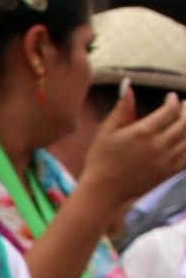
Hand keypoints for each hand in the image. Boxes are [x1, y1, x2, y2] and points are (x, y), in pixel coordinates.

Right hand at [83, 82, 185, 217]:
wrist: (104, 191)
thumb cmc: (101, 159)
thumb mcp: (107, 131)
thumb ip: (121, 108)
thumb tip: (127, 85)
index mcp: (144, 132)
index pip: (170, 110)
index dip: (173, 101)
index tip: (170, 97)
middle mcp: (159, 146)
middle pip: (184, 123)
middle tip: (184, 105)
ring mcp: (166, 161)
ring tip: (185, 120)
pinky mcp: (168, 173)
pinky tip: (185, 140)